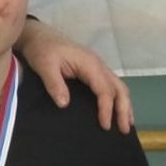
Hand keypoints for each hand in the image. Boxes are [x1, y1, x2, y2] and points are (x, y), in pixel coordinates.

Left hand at [17, 20, 132, 132]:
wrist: (38, 35)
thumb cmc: (41, 49)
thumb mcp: (44, 66)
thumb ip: (54, 84)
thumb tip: (64, 104)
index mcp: (90, 64)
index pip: (104, 90)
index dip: (106, 109)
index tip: (105, 126)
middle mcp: (98, 65)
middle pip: (119, 89)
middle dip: (124, 109)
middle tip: (124, 130)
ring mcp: (97, 67)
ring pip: (118, 86)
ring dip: (124, 105)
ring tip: (126, 124)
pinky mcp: (92, 69)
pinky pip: (110, 85)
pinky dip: (117, 98)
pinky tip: (115, 109)